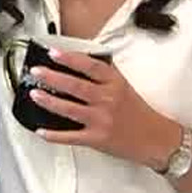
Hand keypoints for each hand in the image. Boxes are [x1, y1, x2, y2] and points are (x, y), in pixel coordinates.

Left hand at [27, 48, 180, 169]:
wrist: (157, 140)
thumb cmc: (139, 112)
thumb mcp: (124, 87)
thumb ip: (104, 76)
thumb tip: (79, 62)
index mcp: (114, 84)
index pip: (90, 67)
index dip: (70, 58)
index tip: (53, 53)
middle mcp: (107, 100)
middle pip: (76, 86)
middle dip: (53, 77)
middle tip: (36, 71)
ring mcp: (101, 120)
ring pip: (70, 109)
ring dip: (49, 101)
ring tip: (34, 94)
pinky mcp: (97, 139)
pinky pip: (71, 137)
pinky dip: (54, 135)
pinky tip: (41, 130)